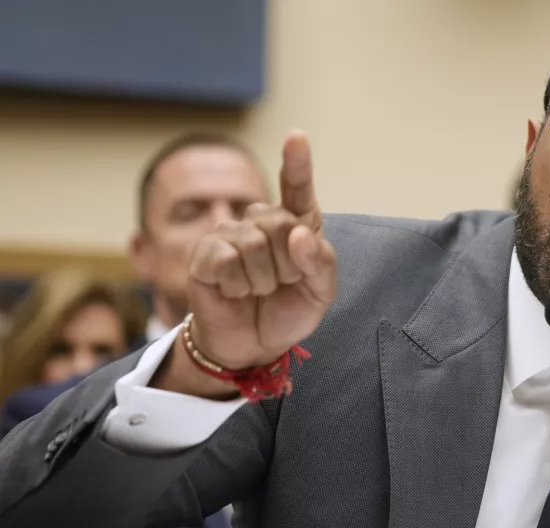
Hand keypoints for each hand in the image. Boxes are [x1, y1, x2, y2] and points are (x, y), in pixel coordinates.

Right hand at [184, 131, 336, 377]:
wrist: (253, 345)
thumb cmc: (287, 311)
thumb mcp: (320, 292)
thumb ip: (321, 262)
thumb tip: (298, 235)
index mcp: (296, 224)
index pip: (297, 188)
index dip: (296, 162)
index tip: (296, 137)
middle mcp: (261, 222)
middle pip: (282, 224)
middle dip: (289, 265)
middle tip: (281, 284)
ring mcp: (230, 234)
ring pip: (255, 244)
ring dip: (263, 280)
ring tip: (257, 290)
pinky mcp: (205, 254)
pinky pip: (227, 260)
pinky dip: (238, 286)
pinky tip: (235, 292)